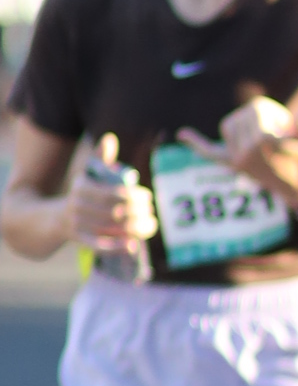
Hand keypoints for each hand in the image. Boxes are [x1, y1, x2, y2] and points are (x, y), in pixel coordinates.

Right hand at [64, 133, 155, 253]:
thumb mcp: (87, 174)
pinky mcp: (79, 240)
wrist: (56, 219)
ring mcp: (77, 224)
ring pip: (111, 228)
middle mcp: (77, 205)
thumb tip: (110, 138)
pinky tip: (134, 245)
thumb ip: (99, 157)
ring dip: (136, 229)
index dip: (135, 196)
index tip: (149, 197)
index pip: (114, 192)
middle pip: (115, 211)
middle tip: (153, 212)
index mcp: (81, 186)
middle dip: (139, 212)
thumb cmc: (82, 194)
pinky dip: (117, 247)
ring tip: (152, 225)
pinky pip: (100, 245)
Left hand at [179, 99, 297, 209]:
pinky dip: (196, 143)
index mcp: (262, 141)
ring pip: (229, 125)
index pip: (258, 107)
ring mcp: (236, 159)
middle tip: (277, 132)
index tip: (287, 126)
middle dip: (260, 116)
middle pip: (242, 114)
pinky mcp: (233, 164)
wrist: (297, 188)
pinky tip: (182, 134)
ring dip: (244, 124)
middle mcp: (244, 151)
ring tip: (262, 134)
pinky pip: (210, 152)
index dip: (275, 112)